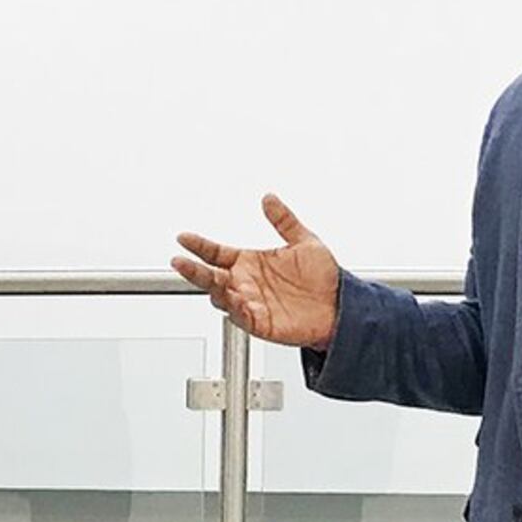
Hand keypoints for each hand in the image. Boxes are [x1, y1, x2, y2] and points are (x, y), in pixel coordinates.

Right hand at [174, 195, 343, 350]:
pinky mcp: (260, 322)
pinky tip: (231, 298)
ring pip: (220, 296)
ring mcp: (250, 303)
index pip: (217, 253)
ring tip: (206, 277)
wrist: (341, 306)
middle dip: (193, 269)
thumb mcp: (305, 241)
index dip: (199, 246)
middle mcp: (245, 283)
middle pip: (210, 276)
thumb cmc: (323, 279)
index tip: (184, 237)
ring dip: (211, 287)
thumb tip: (269, 199)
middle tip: (179, 261)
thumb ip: (284, 220)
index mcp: (250, 263)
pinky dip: (234, 308)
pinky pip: (241, 315)